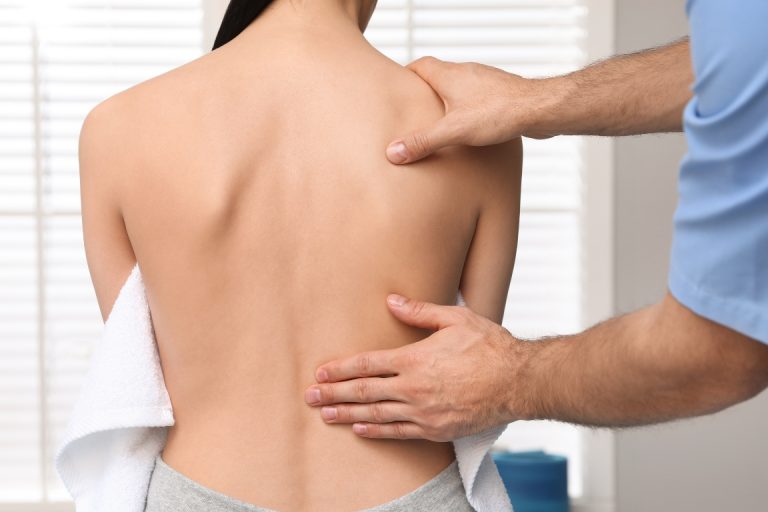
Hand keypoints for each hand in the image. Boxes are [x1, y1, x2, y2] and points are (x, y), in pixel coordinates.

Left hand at [303, 294, 528, 440]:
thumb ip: (419, 311)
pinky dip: (376, 431)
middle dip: (333, 394)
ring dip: (347, 415)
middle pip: (364, 392)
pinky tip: (360, 429)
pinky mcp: (436, 429)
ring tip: (325, 415)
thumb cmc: (489, 346)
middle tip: (309, 397)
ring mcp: (424, 412)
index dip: (341, 369)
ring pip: (376, 415)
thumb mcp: (455, 318)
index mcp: (415, 359)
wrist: (518, 382)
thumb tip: (391, 300)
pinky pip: (399, 432)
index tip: (321, 372)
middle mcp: (414, 388)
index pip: (367, 365)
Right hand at [386, 56, 560, 164]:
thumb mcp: (454, 131)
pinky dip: (467, 109)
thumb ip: (423, 141)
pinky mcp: (500, 94)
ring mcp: (485, 82)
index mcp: (450, 75)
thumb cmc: (499, 113)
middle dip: (424, 92)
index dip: (406, 75)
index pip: (420, 65)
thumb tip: (393, 152)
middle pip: (438, 76)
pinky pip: (476, 98)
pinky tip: (469, 128)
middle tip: (413, 111)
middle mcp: (467, 73)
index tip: (397, 89)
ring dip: (447, 101)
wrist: (540, 109)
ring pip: (459, 87)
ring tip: (439, 122)